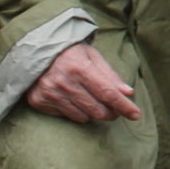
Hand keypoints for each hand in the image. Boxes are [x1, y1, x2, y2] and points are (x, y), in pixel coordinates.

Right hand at [25, 42, 140, 122]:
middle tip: (116, 108)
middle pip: (98, 109)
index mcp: (80, 68)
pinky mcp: (40, 102)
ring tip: (94, 101)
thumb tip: (128, 93)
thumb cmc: (69, 52)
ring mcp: (50, 94)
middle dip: (112, 112)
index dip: (124, 106)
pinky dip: (77, 112)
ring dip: (95, 113)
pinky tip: (74, 99)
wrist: (33, 51)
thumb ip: (110, 75)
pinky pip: (67, 116)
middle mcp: (64, 83)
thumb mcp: (92, 56)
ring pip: (84, 117)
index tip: (136, 115)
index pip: (107, 93)